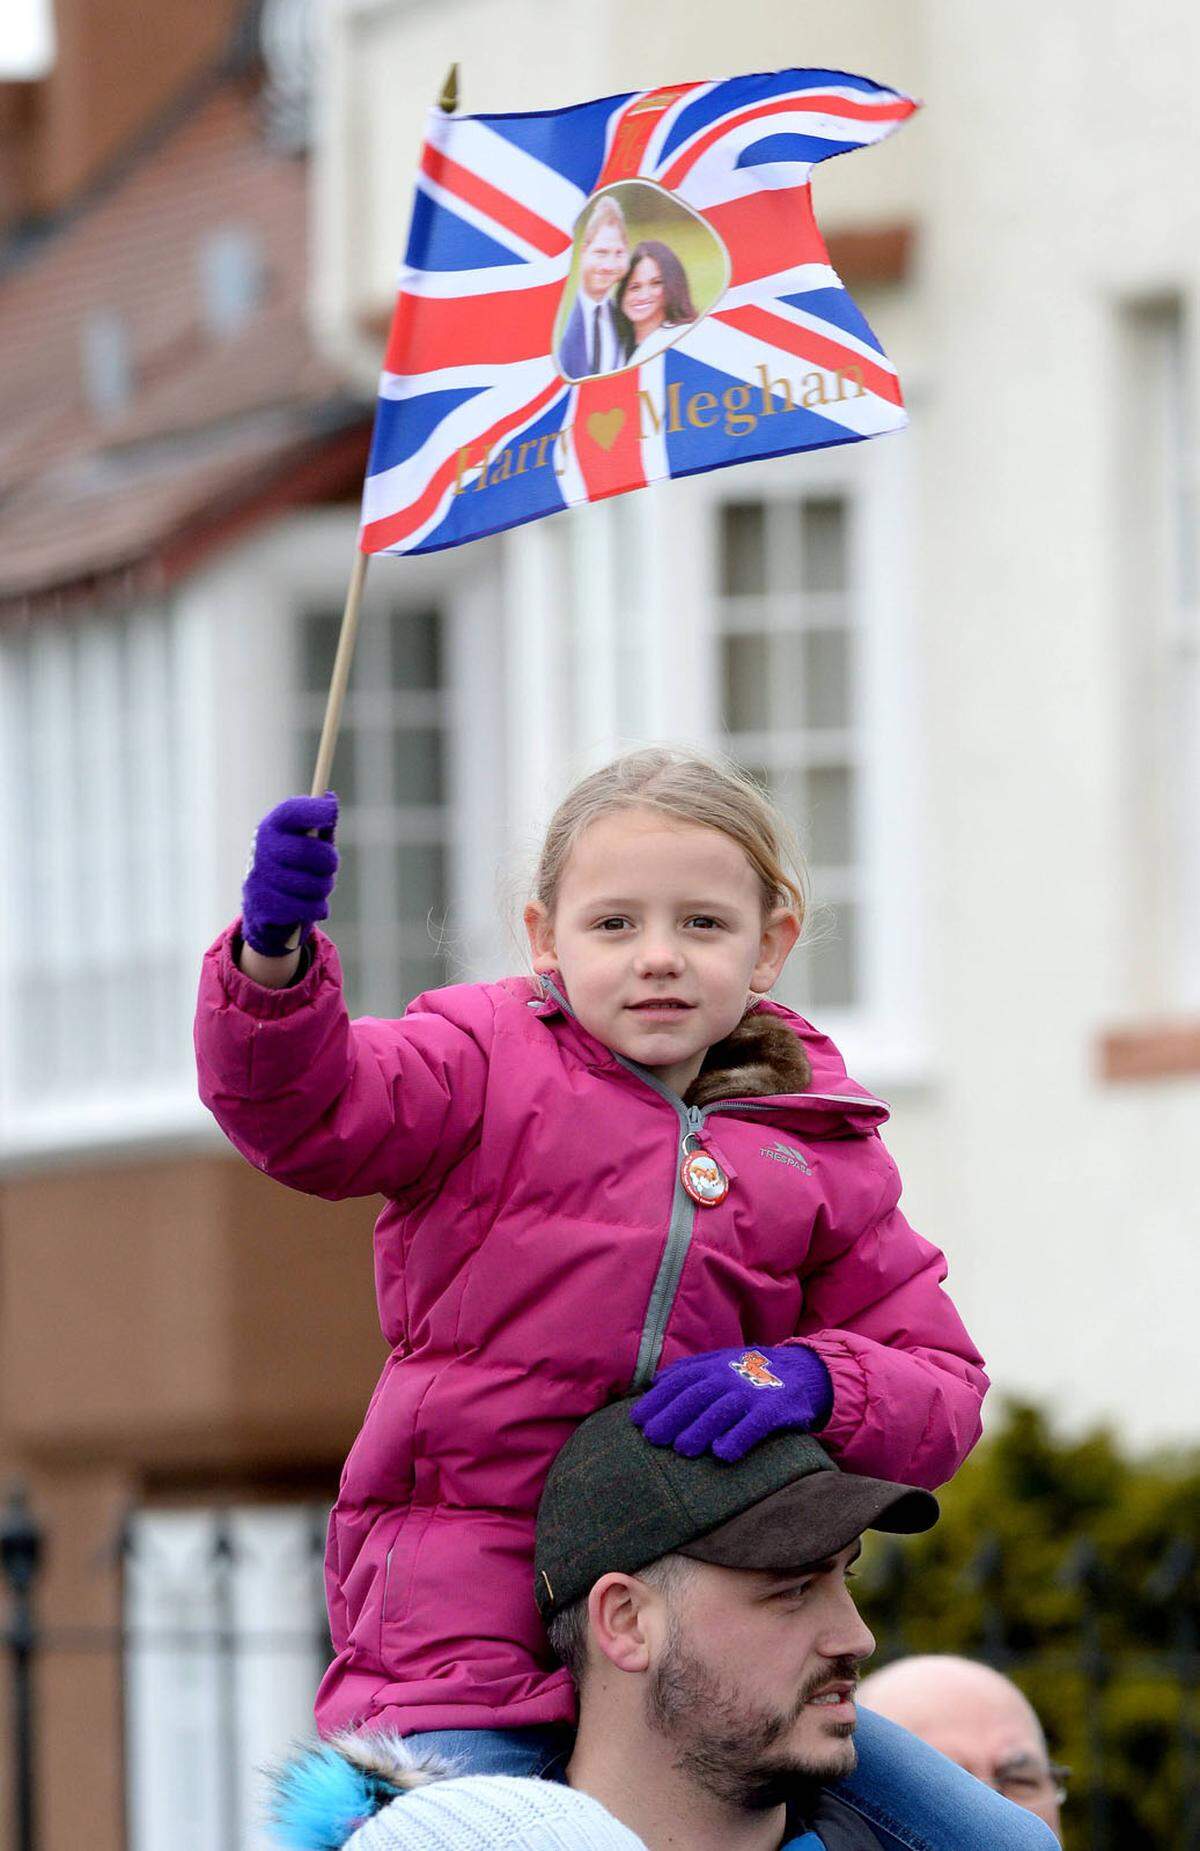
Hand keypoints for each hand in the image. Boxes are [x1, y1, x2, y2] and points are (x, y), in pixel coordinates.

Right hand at [240, 793, 338, 956]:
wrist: (266, 908)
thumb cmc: (296, 866)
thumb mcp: (309, 841)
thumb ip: (321, 824)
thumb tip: (330, 799)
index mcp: (273, 827)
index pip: (291, 812)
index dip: (314, 810)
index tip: (332, 812)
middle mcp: (261, 848)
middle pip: (306, 851)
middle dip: (329, 861)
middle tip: (331, 866)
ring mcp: (257, 876)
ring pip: (310, 884)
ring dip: (324, 888)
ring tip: (320, 887)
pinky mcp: (260, 906)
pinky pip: (303, 909)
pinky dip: (316, 909)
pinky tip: (315, 907)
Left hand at [631, 1343, 832, 1462]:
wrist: (800, 1371)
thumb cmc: (749, 1372)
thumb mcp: (719, 1362)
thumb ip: (688, 1370)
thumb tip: (654, 1381)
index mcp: (713, 1366)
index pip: (679, 1382)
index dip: (657, 1400)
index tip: (637, 1421)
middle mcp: (730, 1376)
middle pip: (696, 1395)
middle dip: (672, 1416)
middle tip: (653, 1438)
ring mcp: (752, 1392)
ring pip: (722, 1410)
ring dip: (700, 1429)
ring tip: (683, 1450)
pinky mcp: (774, 1409)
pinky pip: (755, 1424)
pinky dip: (738, 1437)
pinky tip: (722, 1454)